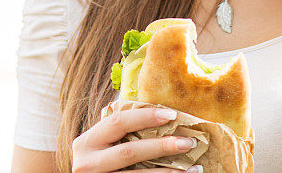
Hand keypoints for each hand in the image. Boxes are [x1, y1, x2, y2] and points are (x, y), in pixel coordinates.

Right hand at [71, 106, 200, 172]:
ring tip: (195, 168)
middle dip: (162, 146)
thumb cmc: (95, 162)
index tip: (172, 114)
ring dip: (170, 172)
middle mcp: (88, 164)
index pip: (118, 122)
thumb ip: (117, 133)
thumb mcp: (99, 145)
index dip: (145, 116)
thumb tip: (159, 115)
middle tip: (189, 142)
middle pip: (130, 152)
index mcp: (86, 143)